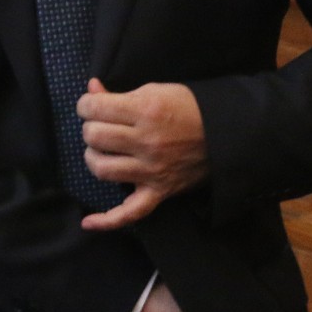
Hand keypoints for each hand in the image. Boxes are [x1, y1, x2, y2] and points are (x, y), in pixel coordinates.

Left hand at [76, 79, 207, 230]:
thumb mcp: (155, 91)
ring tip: (103, 151)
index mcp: (146, 111)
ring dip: (94, 158)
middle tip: (101, 126)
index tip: (90, 106)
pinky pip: (129, 213)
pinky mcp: (158, 192)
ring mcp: (152, 170)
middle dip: (90, 128)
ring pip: (102, 169)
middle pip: (94, 137)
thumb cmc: (189, 108)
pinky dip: (107, 220)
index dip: (85, 105)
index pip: (94, 109)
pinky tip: (88, 222)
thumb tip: (91, 89)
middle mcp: (147, 142)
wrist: (226, 133)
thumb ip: (120, 94)